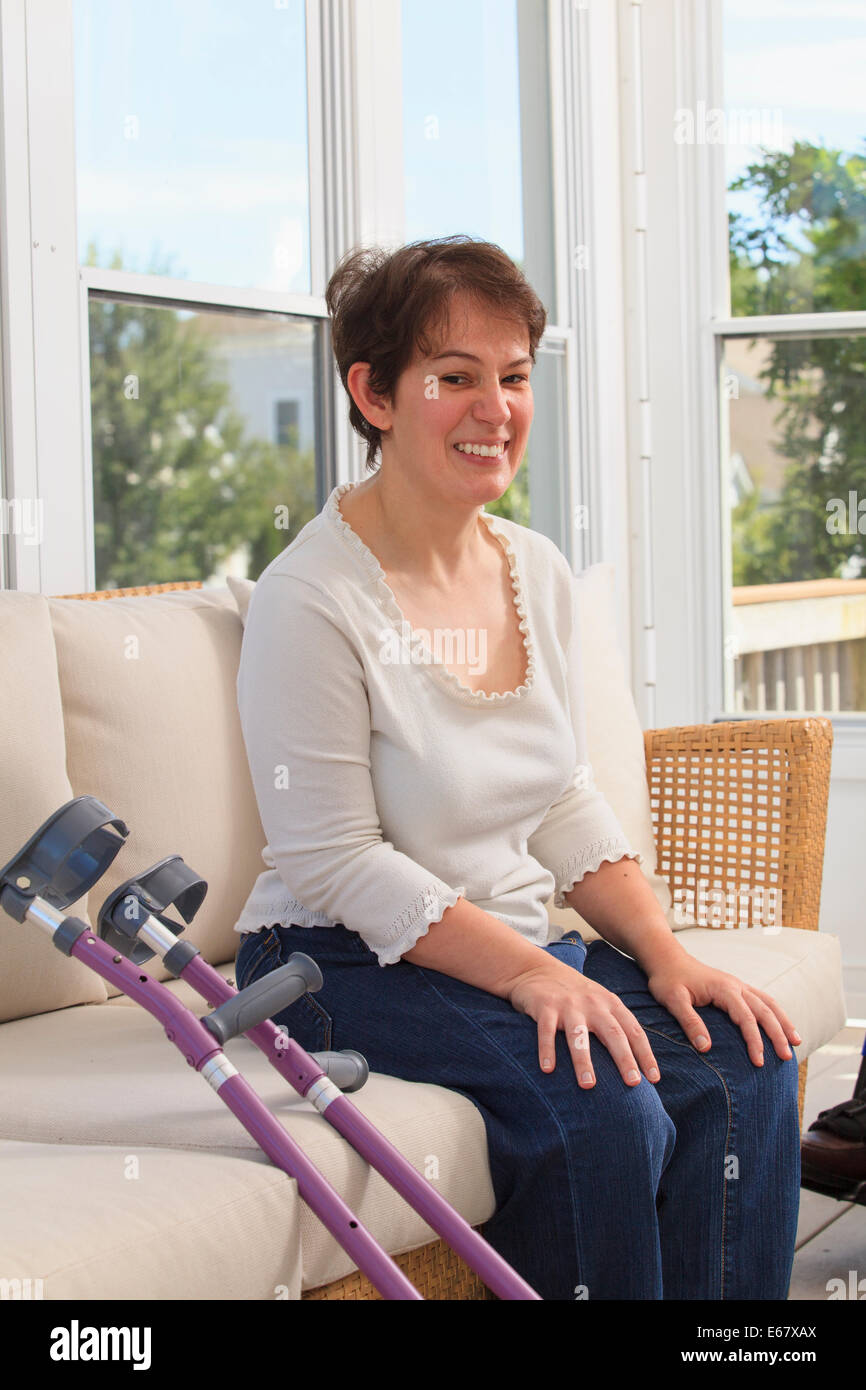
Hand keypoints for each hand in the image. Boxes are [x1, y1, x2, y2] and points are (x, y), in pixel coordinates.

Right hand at [507, 960, 660, 1088]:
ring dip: (584, 1061)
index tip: (654, 1078)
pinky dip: (547, 1049)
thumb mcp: (599, 1003)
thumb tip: (635, 1063)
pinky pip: (546, 1031)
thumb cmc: (574, 995)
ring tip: (588, 1085)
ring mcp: (568, 1005)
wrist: (537, 969)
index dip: (645, 1054)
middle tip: (633, 1083)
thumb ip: (615, 1025)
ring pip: (579, 1035)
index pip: (633, 1031)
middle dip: (624, 1059)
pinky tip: (548, 1069)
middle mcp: (593, 1004)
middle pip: (613, 1033)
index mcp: (610, 1004)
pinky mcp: (545, 1006)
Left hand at [644, 954, 801, 1065]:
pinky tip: (781, 1025)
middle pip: (765, 1010)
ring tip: (796, 1042)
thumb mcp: (673, 1000)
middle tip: (787, 1057)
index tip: (759, 1062)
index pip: (746, 1017)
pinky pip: (762, 1000)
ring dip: (783, 1022)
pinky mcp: (736, 988)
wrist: (666, 958)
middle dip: (778, 1034)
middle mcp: (736, 985)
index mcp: (724, 989)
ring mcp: (738, 985)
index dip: (755, 1041)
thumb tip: (706, 1048)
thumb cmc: (667, 979)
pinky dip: (776, 1013)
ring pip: (769, 1003)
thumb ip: (689, 1021)